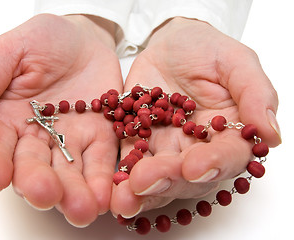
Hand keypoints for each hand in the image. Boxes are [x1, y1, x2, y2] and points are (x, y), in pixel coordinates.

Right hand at [0, 14, 122, 226]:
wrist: (84, 39)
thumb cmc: (42, 41)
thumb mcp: (9, 51)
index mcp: (5, 120)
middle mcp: (35, 139)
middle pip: (32, 168)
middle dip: (38, 183)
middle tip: (44, 194)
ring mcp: (70, 142)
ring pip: (68, 173)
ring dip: (74, 193)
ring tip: (81, 209)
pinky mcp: (99, 139)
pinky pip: (100, 163)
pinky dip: (102, 180)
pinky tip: (104, 196)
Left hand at [111, 17, 280, 216]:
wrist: (170, 45)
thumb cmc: (207, 50)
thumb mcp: (235, 61)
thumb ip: (255, 94)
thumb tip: (271, 134)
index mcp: (229, 135)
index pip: (228, 158)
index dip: (213, 166)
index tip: (195, 166)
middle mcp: (198, 150)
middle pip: (188, 178)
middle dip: (167, 181)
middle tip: (144, 182)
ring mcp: (166, 150)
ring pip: (157, 178)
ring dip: (141, 190)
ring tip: (123, 197)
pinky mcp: (138, 143)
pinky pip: (130, 163)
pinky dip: (121, 176)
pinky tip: (111, 185)